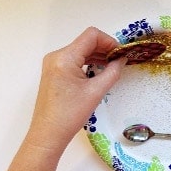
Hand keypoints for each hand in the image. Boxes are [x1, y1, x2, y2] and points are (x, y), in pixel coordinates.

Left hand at [27, 27, 125, 151]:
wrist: (48, 134)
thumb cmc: (70, 114)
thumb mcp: (96, 92)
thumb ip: (112, 72)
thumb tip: (122, 60)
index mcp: (65, 57)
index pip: (91, 35)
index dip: (109, 41)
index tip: (121, 54)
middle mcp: (56, 56)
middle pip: (86, 42)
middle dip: (105, 48)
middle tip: (120, 61)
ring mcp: (53, 64)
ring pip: (81, 50)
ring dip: (97, 56)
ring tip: (112, 67)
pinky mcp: (54, 72)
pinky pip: (74, 60)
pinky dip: (88, 62)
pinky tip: (99, 71)